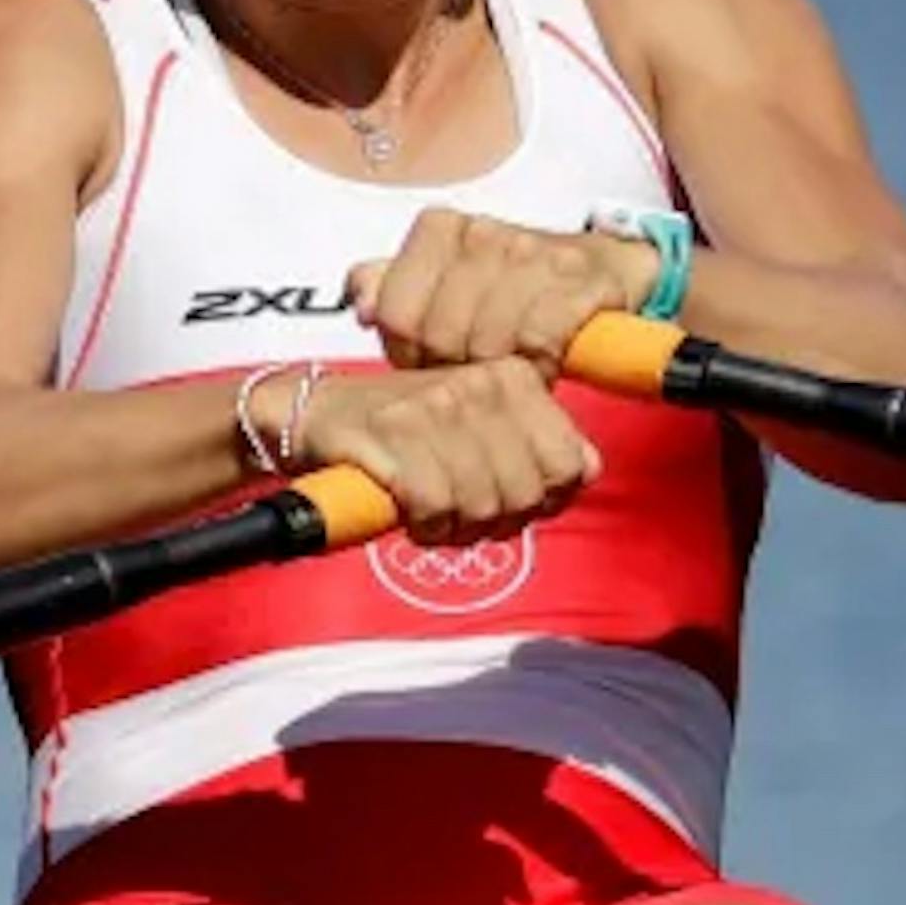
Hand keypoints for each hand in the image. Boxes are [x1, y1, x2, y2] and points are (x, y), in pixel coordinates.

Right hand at [282, 358, 597, 545]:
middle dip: (497, 521)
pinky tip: (409, 512)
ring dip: (456, 527)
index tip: (509, 501)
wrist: (319, 415)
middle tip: (462, 515)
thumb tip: (586, 469)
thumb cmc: (408, 431)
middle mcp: (481, 384)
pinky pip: (436, 507)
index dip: (544, 501)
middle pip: (528, 495)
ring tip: (433, 512)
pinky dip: (423, 524)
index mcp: (514, 377)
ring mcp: (438, 406)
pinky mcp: (396, 435)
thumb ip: (539, 445)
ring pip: (485, 505)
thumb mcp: (483, 426)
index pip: (572, 465)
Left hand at [345, 208, 653, 374]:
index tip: (430, 358)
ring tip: (508, 368)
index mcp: (441, 228)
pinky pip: (536, 343)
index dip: (409, 351)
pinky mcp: (576, 282)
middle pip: (439, 334)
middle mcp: (482, 233)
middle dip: (453, 367)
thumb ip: (393, 289)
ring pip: (486, 343)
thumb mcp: (445, 282)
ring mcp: (531, 254)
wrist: (605, 267)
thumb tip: (360, 304)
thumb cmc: (516, 284)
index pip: (395, 312)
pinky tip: (541, 363)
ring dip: (498, 371)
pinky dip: (538, 366)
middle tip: (473, 370)